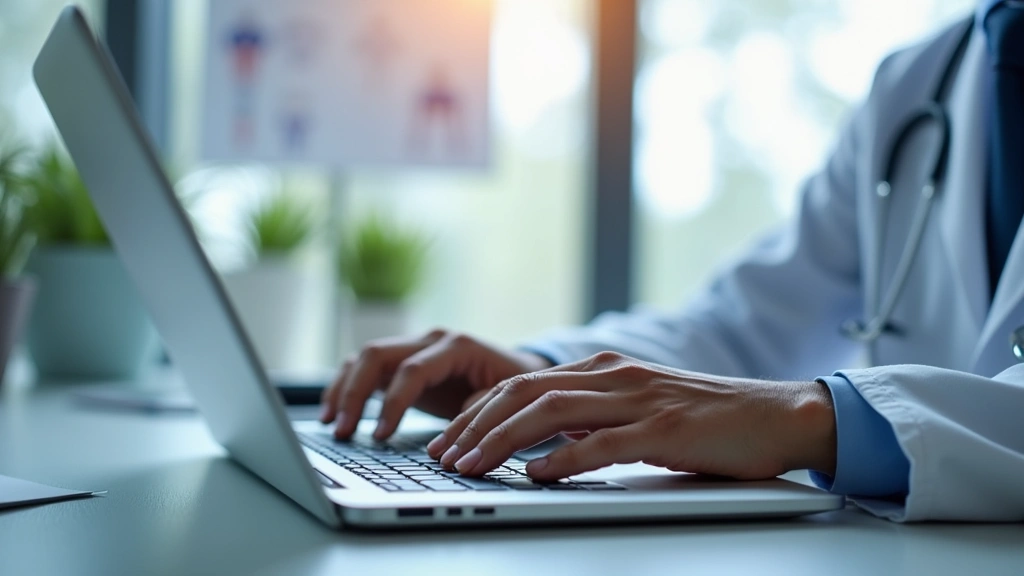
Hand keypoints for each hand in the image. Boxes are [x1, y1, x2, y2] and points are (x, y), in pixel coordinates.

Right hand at [320, 329, 552, 439]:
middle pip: (378, 355)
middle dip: (355, 393)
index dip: (393, 403)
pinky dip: (346, 388)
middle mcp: (430, 341)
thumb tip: (461, 422)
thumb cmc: (516, 386)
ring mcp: (413, 349)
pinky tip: (334, 414)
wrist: (518, 373)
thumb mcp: (509, 397)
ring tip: (332, 425)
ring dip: (343, 390)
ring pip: (365, 358)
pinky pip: (365, 368)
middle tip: (343, 431)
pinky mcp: (403, 364)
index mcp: (456, 346)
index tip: (381, 436)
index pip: (413, 370)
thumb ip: (484, 406)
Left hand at [426, 352, 836, 481]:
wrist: (777, 413)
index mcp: (603, 368)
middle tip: (442, 455)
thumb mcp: (639, 409)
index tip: (449, 438)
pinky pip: (601, 443)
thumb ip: (594, 418)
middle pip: (523, 392)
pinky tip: (534, 475)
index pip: (522, 383)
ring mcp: (637, 400)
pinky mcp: (664, 429)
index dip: (478, 411)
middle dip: (473, 425)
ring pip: (550, 413)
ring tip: (469, 465)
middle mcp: (613, 376)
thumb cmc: (707, 418)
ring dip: (501, 440)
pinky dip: (560, 460)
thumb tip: (546, 445)